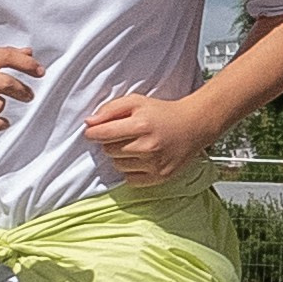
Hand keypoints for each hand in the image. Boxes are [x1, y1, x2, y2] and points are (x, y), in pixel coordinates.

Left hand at [83, 90, 204, 184]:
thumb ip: (110, 109)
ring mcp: (154, 164)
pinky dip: (131, 170)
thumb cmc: (162, 113)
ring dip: (121, 157)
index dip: (93, 132)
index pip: (103, 134)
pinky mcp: (159, 177)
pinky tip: (141, 159)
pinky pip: (130, 179)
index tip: (93, 131)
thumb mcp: (136, 102)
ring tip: (134, 146)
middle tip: (124, 135)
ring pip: (117, 165)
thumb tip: (89, 122)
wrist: (193, 126)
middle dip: (110, 142)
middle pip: (108, 151)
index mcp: (141, 125)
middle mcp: (147, 146)